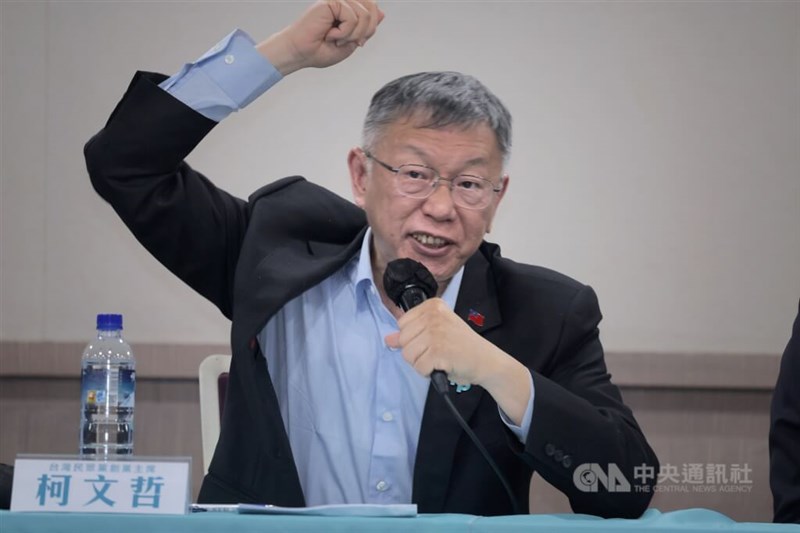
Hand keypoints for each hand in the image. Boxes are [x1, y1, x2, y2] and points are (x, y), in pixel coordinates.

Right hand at [257, 1, 383, 75]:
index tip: (359, 42)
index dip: (372, 28)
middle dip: (367, 30)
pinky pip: (352, 17)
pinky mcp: (331, 3)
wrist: (301, 53)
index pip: (373, 9)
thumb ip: (366, 28)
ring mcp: (337, 2)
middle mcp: (344, 3)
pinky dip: (344, 32)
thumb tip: (381, 12)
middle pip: (372, 8)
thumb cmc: (320, 50)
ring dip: (353, 34)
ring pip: (364, 14)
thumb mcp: (351, 42)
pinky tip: (330, 34)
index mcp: (349, 11)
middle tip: (350, 41)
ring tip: (337, 39)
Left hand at [385, 298, 492, 385]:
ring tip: (440, 358)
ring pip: (408, 355)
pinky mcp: (438, 351)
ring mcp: (436, 333)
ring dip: (422, 363)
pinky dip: (428, 372)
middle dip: (416, 352)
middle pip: (403, 340)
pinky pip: (419, 367)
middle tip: (437, 351)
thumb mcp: (436, 333)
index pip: (402, 323)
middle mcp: (434, 316)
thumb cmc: (461, 346)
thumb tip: (388, 339)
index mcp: (433, 306)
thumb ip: (412, 334)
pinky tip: (443, 365)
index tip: (433, 339)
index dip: (414, 337)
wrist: (486, 360)